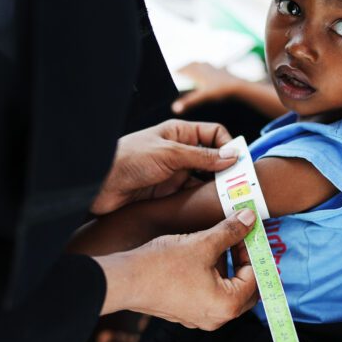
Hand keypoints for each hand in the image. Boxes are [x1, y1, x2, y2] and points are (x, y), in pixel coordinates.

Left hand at [91, 119, 238, 215]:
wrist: (99, 185)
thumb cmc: (128, 160)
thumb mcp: (169, 154)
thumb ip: (201, 156)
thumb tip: (232, 156)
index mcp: (179, 133)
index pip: (214, 134)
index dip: (229, 146)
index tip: (239, 163)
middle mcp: (180, 151)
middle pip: (213, 158)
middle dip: (228, 170)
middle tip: (242, 186)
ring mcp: (175, 173)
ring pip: (205, 179)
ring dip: (217, 188)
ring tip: (231, 199)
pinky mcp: (168, 192)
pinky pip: (192, 195)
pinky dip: (204, 200)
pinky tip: (213, 208)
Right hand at [96, 209, 258, 329]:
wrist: (126, 280)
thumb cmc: (163, 266)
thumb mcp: (202, 243)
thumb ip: (230, 232)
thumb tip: (249, 218)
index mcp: (227, 305)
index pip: (254, 277)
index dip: (253, 251)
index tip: (248, 232)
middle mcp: (216, 318)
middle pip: (244, 288)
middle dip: (244, 262)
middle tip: (240, 237)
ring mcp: (199, 317)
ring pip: (225, 290)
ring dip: (227, 266)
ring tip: (218, 241)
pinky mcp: (185, 311)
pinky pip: (208, 293)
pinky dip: (211, 275)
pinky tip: (200, 255)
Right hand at [171, 63, 242, 114]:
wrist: (238, 86)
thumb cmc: (220, 91)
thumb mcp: (202, 97)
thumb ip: (188, 102)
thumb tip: (174, 108)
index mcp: (197, 71)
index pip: (183, 69)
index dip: (177, 72)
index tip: (172, 73)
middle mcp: (204, 67)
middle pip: (191, 65)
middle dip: (185, 68)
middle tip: (180, 71)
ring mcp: (214, 68)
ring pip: (202, 65)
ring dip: (196, 67)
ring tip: (193, 70)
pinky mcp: (222, 70)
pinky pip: (213, 68)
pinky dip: (208, 70)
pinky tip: (211, 72)